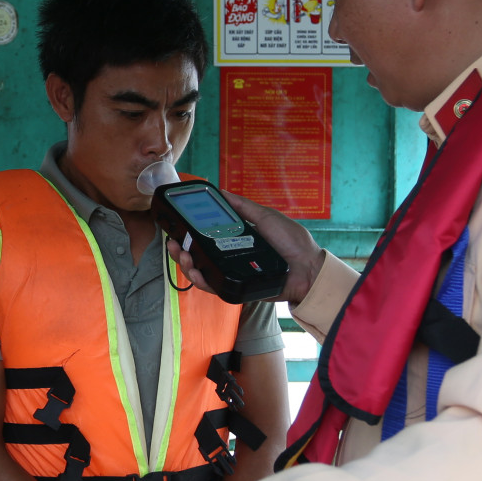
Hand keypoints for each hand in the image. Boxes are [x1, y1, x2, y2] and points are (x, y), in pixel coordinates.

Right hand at [167, 188, 324, 304]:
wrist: (308, 269)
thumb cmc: (292, 242)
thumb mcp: (265, 217)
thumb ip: (242, 207)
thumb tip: (221, 192)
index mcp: (235, 239)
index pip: (205, 235)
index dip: (187, 231)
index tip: (176, 223)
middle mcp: (229, 256)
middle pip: (196, 255)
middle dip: (179, 249)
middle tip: (172, 242)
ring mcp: (231, 273)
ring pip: (200, 272)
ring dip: (185, 264)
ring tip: (182, 255)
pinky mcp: (236, 288)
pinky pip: (213, 287)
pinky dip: (201, 280)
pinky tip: (195, 271)